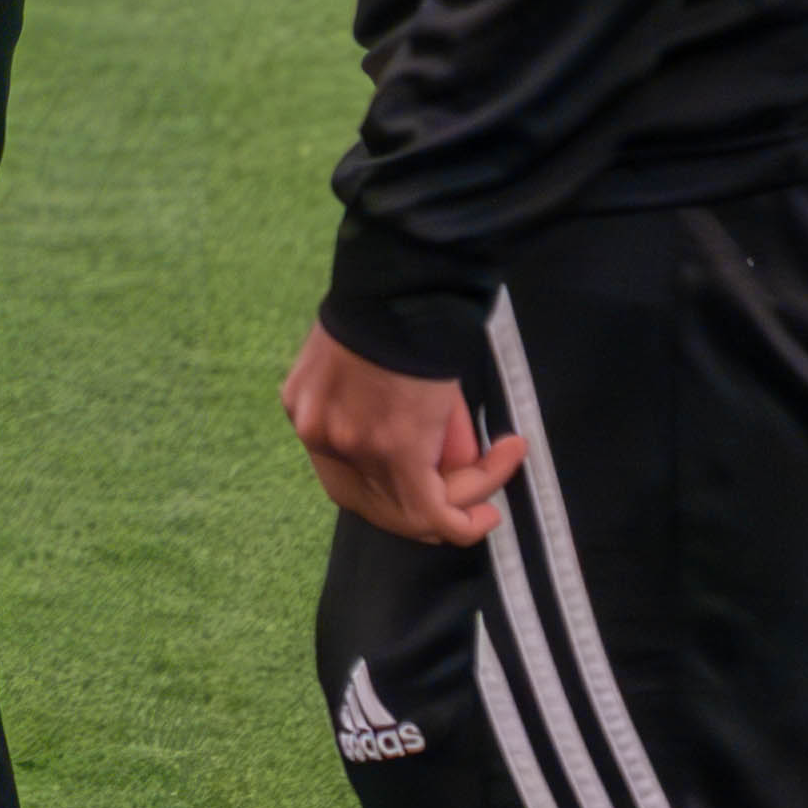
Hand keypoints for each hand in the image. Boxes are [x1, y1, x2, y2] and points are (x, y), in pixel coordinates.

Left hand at [284, 321, 527, 544]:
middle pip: (376, 506)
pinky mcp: (396, 454)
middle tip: (475, 498)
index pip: (348, 479)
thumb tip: (452, 465)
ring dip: (464, 501)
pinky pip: (434, 514)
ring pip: (413, 512)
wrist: (403, 285)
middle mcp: (320, 436)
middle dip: (432, 507)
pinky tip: (491, 514)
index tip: (440, 481)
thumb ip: (405, 417)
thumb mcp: (382, 366)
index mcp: (306, 410)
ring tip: (500, 470)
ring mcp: (354, 449)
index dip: (395, 492)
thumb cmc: (398, 309)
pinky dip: (467, 521)